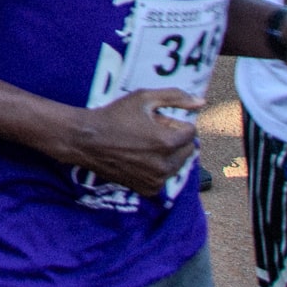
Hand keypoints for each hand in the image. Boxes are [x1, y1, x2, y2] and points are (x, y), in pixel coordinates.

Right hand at [57, 89, 202, 195]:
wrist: (86, 141)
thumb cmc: (114, 116)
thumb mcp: (143, 98)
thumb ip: (175, 97)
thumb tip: (201, 102)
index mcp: (167, 142)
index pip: (191, 132)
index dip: (174, 123)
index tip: (156, 120)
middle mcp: (165, 165)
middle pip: (187, 149)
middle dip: (174, 139)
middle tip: (149, 132)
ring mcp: (157, 180)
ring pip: (177, 164)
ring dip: (168, 154)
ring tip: (143, 145)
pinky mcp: (148, 189)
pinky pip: (164, 177)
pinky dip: (157, 168)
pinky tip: (139, 159)